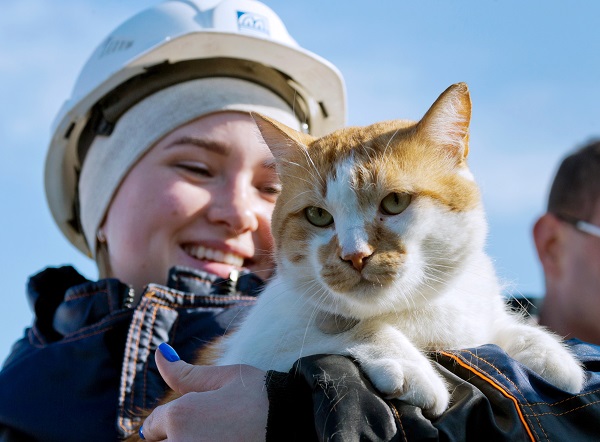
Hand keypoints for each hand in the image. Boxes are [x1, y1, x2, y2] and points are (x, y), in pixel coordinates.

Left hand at [140, 344, 268, 440]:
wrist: (295, 425)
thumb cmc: (262, 397)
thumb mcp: (226, 377)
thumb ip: (186, 373)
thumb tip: (158, 352)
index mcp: (179, 416)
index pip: (153, 426)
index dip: (176, 418)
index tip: (204, 416)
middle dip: (181, 434)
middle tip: (216, 428)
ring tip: (223, 437)